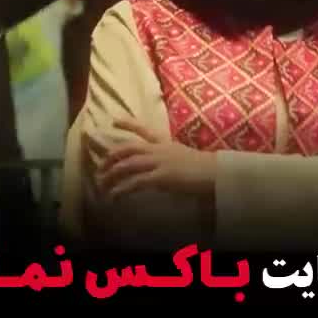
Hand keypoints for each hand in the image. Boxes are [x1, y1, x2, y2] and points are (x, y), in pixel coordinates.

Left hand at [97, 120, 215, 198]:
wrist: (217, 173)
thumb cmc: (206, 169)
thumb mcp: (185, 158)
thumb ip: (172, 159)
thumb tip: (163, 167)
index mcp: (166, 143)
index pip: (144, 129)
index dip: (128, 124)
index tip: (114, 121)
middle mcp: (159, 150)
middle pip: (128, 148)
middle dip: (111, 157)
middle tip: (100, 168)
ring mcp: (159, 162)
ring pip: (127, 165)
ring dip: (111, 176)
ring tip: (102, 186)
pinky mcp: (161, 177)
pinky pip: (135, 182)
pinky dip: (121, 190)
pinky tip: (114, 197)